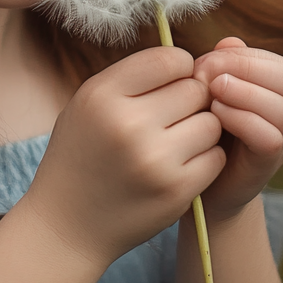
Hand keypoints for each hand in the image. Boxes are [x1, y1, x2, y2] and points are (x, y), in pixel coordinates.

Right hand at [22, 47, 226, 270]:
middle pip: (196, 89)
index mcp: (103, 95)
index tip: (169, 82)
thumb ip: (132, 78)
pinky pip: (215, 157)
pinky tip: (180, 164)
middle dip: (191, 98)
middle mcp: (128, 124)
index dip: (178, 67)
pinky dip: (205, 158)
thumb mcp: (88, 104)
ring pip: (211, 123)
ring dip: (201, 129)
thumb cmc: (81, 155)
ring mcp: (155, 160)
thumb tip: (188, 62)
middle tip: (172, 115)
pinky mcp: (176, 190)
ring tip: (175, 140)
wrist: (67, 224)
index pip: (169, 59)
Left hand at [192, 37, 282, 220]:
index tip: (208, 60)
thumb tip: (228, 42)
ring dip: (245, 93)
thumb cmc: (199, 129)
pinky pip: (270, 138)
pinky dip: (243, 119)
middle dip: (250, 69)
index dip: (247, 56)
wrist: (197, 185)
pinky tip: (215, 114)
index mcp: (274, 94)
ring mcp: (279, 142)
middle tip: (210, 74)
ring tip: (212, 94)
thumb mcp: (205, 91)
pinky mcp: (264, 165)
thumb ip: (218, 65)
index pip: (282, 65)